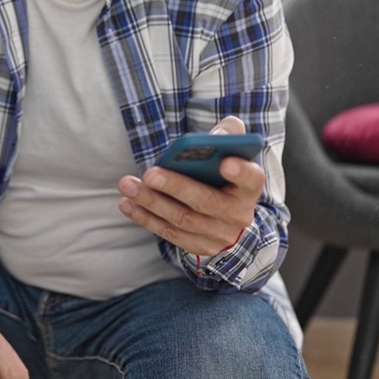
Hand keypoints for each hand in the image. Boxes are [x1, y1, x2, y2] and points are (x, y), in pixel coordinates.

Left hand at [116, 116, 263, 255]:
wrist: (227, 219)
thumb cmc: (223, 177)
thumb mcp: (231, 154)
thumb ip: (228, 136)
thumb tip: (217, 132)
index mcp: (248, 188)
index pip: (251, 179)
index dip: (240, 172)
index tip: (225, 162)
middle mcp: (238, 214)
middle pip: (205, 201)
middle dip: (175, 186)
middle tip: (150, 174)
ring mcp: (218, 234)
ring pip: (182, 219)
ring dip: (151, 202)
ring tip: (128, 185)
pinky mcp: (198, 246)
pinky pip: (169, 233)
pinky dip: (146, 218)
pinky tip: (127, 203)